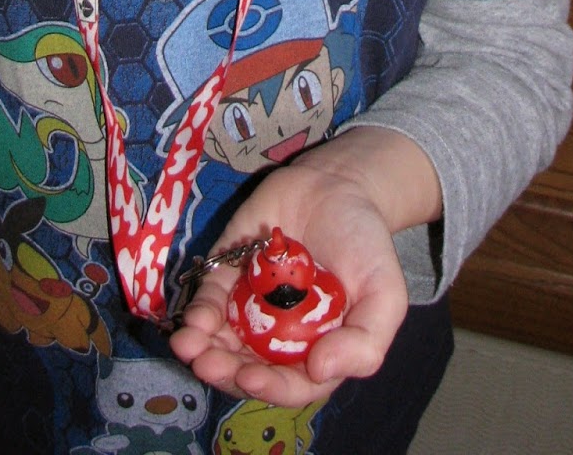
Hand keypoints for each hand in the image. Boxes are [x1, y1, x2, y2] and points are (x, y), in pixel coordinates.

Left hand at [169, 126, 437, 406]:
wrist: (339, 185)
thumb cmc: (365, 244)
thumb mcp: (385, 294)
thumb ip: (365, 341)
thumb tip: (320, 371)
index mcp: (317, 352)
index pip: (290, 384)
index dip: (268, 387)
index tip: (249, 376)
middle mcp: (278, 338)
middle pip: (246, 368)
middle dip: (224, 371)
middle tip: (206, 364)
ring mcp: (251, 307)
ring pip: (221, 341)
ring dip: (202, 349)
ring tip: (187, 345)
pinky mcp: (229, 275)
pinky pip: (210, 301)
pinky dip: (199, 312)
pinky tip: (193, 317)